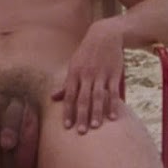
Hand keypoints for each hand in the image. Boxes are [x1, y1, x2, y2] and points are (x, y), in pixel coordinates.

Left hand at [51, 19, 124, 133]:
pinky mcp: (114, 74)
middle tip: (81, 132)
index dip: (68, 111)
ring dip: (97, 112)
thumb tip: (53, 98)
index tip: (67, 127)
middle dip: (81, 116)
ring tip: (96, 127)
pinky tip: (113, 117)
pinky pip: (113, 92)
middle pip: (83, 98)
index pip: (69, 96)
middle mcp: (86, 75)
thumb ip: (66, 83)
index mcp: (74, 73)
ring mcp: (101, 74)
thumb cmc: (87, 53)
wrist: (105, 35)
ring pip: (98, 96)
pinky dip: (113, 105)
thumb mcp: (74, 65)